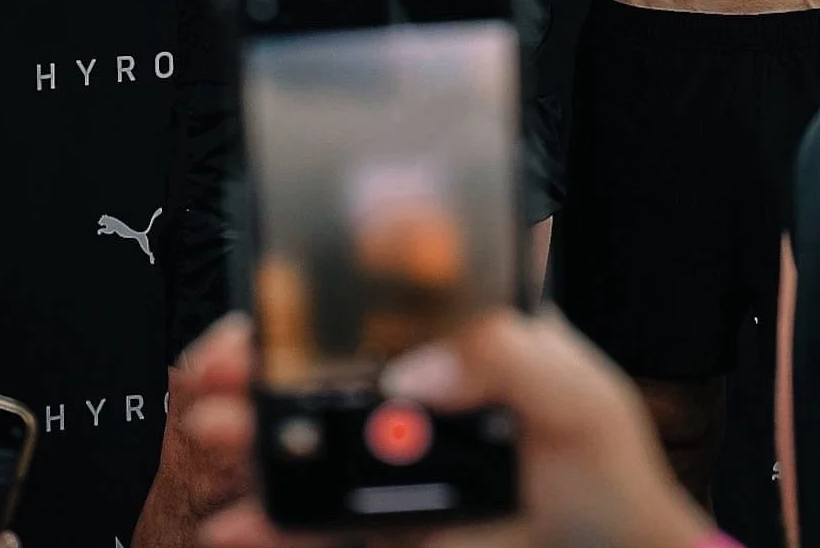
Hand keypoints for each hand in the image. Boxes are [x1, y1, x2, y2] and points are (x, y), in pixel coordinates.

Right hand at [180, 309, 717, 547]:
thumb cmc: (606, 465)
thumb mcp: (576, 394)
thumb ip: (505, 361)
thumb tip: (416, 372)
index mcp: (456, 333)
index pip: (372, 296)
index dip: (311, 295)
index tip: (266, 308)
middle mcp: (412, 384)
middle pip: (315, 363)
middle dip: (254, 361)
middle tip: (216, 375)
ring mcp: (390, 457)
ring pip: (301, 437)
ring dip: (247, 435)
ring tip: (213, 438)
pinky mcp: (381, 525)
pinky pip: (314, 520)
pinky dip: (271, 522)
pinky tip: (237, 526)